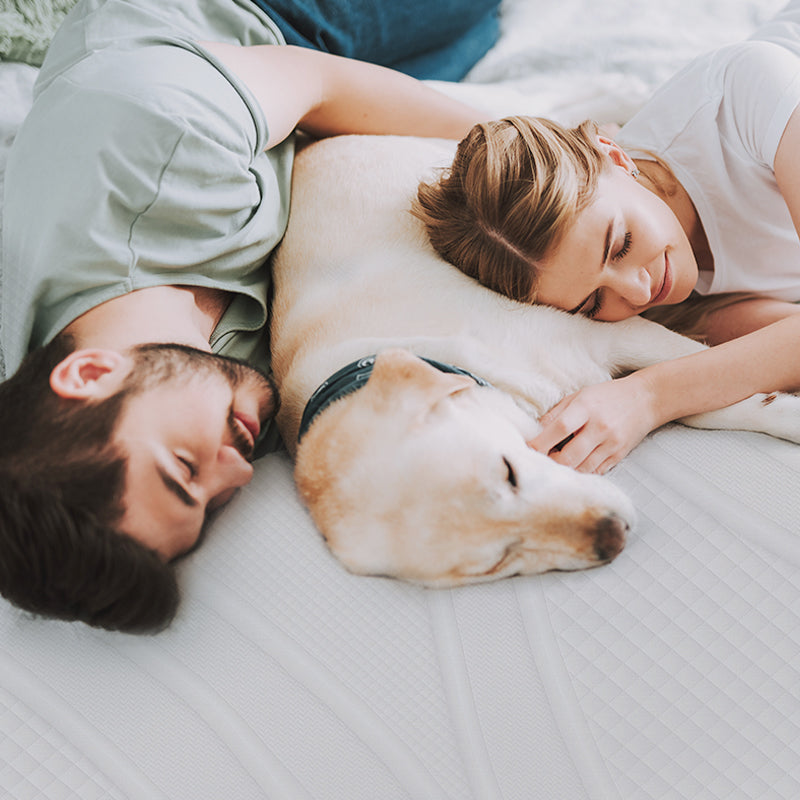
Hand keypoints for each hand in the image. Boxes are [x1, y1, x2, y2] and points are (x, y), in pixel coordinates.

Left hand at [528, 376, 657, 473]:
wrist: (646, 399)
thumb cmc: (607, 396)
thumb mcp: (579, 395)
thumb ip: (556, 413)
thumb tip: (534, 431)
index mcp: (586, 408)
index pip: (559, 428)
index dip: (541, 442)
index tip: (527, 449)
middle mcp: (600, 427)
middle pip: (569, 456)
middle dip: (550, 463)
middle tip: (539, 462)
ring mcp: (611, 444)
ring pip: (581, 469)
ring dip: (564, 471)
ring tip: (554, 465)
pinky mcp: (619, 455)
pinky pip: (595, 472)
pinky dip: (581, 473)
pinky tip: (572, 468)